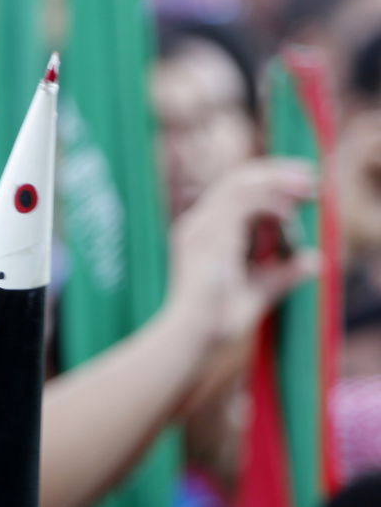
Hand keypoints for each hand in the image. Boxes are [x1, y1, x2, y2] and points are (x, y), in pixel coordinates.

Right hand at [165, 157, 318, 349]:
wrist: (194, 334)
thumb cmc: (218, 320)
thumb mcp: (259, 290)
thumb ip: (283, 273)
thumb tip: (313, 260)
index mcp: (202, 234)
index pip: (232, 192)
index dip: (268, 182)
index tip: (300, 186)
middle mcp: (197, 225)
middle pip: (236, 180)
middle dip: (276, 173)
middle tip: (310, 176)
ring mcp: (200, 228)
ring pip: (240, 184)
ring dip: (279, 181)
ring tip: (308, 186)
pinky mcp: (210, 236)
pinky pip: (244, 203)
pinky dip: (271, 202)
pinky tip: (290, 212)